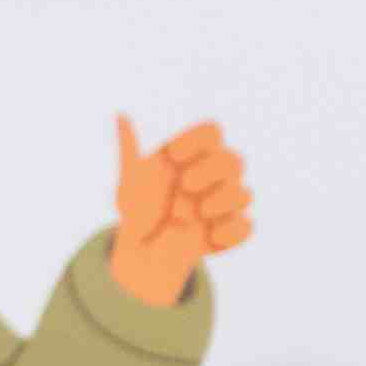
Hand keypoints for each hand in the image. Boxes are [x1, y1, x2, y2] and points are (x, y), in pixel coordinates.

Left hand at [106, 115, 254, 309]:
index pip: (212, 132)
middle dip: (211, 171)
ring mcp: (224, 205)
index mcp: (194, 157)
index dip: (197, 139)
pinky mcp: (229, 231)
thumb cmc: (140, 208)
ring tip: (200, 213)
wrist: (144, 250)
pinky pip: (245, 228)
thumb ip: (129, 150)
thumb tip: (120, 116)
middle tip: (185, 185)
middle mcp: (213, 177)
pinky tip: (211, 236)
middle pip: (234, 160)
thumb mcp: (130, 181)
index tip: (173, 156)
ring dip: (224, 200)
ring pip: (243, 194)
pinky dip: (232, 231)